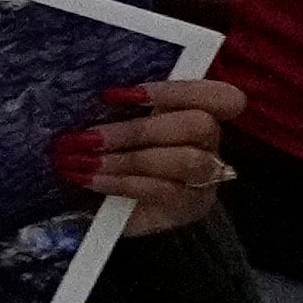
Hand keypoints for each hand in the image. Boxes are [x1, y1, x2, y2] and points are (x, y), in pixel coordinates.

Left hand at [63, 73, 240, 224]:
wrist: (122, 212)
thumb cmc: (120, 158)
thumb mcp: (121, 128)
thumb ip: (123, 109)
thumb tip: (91, 92)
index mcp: (199, 115)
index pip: (220, 96)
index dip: (175, 90)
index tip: (114, 94)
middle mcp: (210, 145)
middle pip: (199, 125)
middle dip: (139, 129)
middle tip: (89, 136)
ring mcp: (205, 179)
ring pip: (185, 159)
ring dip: (126, 158)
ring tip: (82, 160)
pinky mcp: (189, 206)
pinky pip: (162, 190)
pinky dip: (119, 182)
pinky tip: (88, 179)